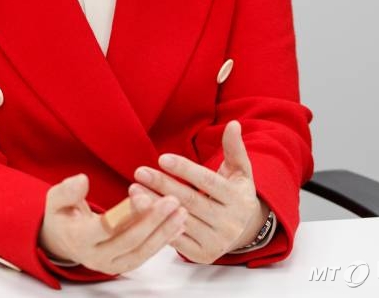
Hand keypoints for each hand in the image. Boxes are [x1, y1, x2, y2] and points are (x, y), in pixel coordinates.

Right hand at [38, 173, 187, 274]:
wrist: (63, 241)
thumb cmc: (62, 216)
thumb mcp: (55, 200)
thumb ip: (67, 190)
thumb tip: (82, 180)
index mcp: (78, 238)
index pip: (105, 228)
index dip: (126, 213)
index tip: (144, 196)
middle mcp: (95, 256)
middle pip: (129, 240)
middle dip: (153, 221)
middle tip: (172, 200)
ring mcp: (111, 264)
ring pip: (142, 251)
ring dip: (164, 232)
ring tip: (181, 212)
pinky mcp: (123, 266)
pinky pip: (146, 255)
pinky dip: (163, 241)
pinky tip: (178, 226)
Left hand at [131, 120, 267, 263]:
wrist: (245, 230)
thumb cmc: (235, 193)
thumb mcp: (240, 171)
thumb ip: (234, 148)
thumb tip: (234, 124)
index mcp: (238, 199)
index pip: (208, 182)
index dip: (184, 169)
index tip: (162, 158)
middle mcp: (229, 223)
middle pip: (190, 201)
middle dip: (162, 185)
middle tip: (139, 172)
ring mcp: (216, 242)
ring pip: (179, 220)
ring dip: (153, 205)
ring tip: (133, 190)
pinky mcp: (202, 255)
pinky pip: (176, 239)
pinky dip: (156, 225)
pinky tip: (140, 210)